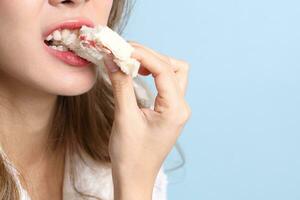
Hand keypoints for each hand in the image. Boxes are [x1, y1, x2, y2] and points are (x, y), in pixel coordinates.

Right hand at [103, 42, 190, 199]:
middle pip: (173, 67)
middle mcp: (181, 107)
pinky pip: (166, 83)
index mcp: (175, 110)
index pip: (163, 69)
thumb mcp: (124, 117)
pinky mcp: (169, 110)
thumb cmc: (131, 155)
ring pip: (172, 72)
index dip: (142, 54)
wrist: (135, 178)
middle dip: (149, 56)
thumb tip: (114, 59)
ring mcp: (177, 109)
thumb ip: (121, 84)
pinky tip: (137, 72)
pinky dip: (152, 73)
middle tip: (124, 52)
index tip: (122, 47)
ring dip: (153, 63)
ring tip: (130, 61)